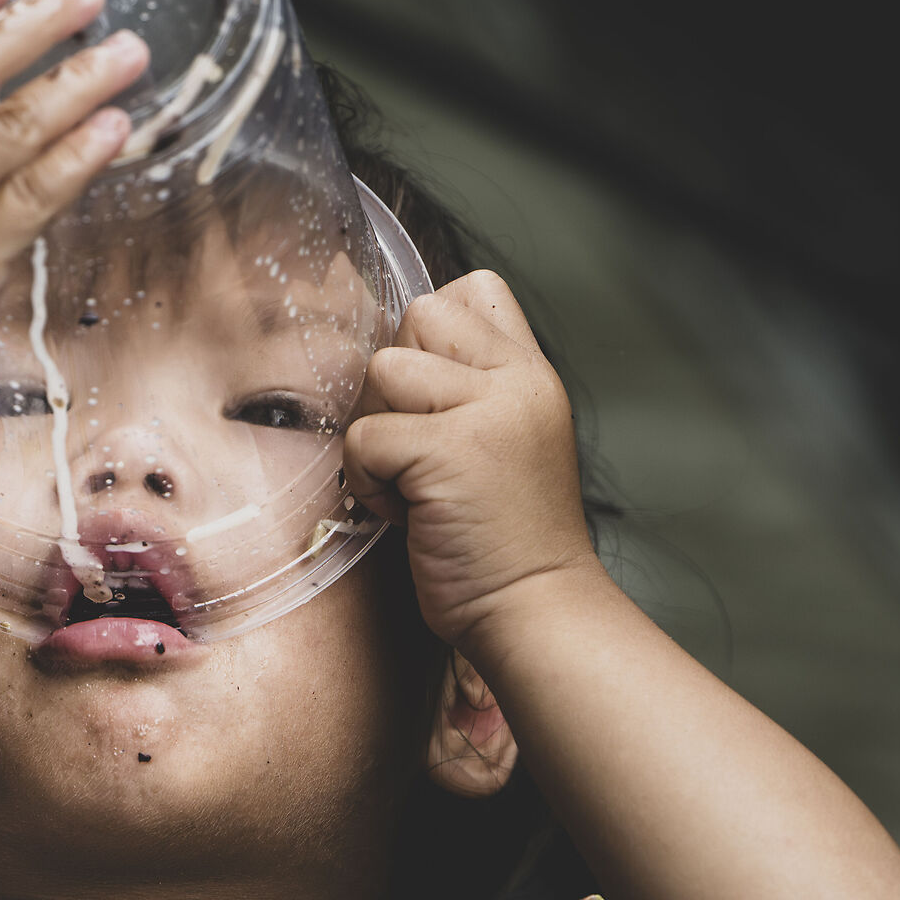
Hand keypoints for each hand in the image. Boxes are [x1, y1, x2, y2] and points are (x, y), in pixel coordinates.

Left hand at [343, 273, 596, 654]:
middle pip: (419, 315)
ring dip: (376, 433)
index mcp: (532, 374)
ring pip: (383, 369)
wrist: (535, 609)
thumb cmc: (506, 543)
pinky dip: (366, 482)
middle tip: (414, 449)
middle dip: (394, 384)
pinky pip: (364, 437)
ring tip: (411, 484)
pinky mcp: (449, 453)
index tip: (432, 407)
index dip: (431, 338)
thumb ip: (474, 392)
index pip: (475, 290)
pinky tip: (406, 514)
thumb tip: (396, 361)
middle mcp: (517, 382)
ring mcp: (487, 413)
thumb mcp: (510, 443)